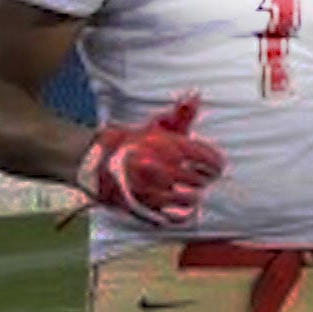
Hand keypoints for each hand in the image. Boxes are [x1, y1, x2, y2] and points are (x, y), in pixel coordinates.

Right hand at [76, 93, 225, 225]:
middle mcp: (163, 168)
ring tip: (193, 192)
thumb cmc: (133, 142)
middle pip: (201, 180)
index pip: (208, 159)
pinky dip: (182, 214)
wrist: (96, 161)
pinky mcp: (144, 206)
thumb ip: (181, 114)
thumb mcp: (157, 126)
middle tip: (204, 179)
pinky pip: (172, 216)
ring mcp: (154, 189)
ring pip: (190, 199)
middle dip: (205, 179)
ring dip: (195, 196)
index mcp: (169, 147)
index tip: (216, 166)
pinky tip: (183, 208)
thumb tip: (196, 96)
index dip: (216, 164)